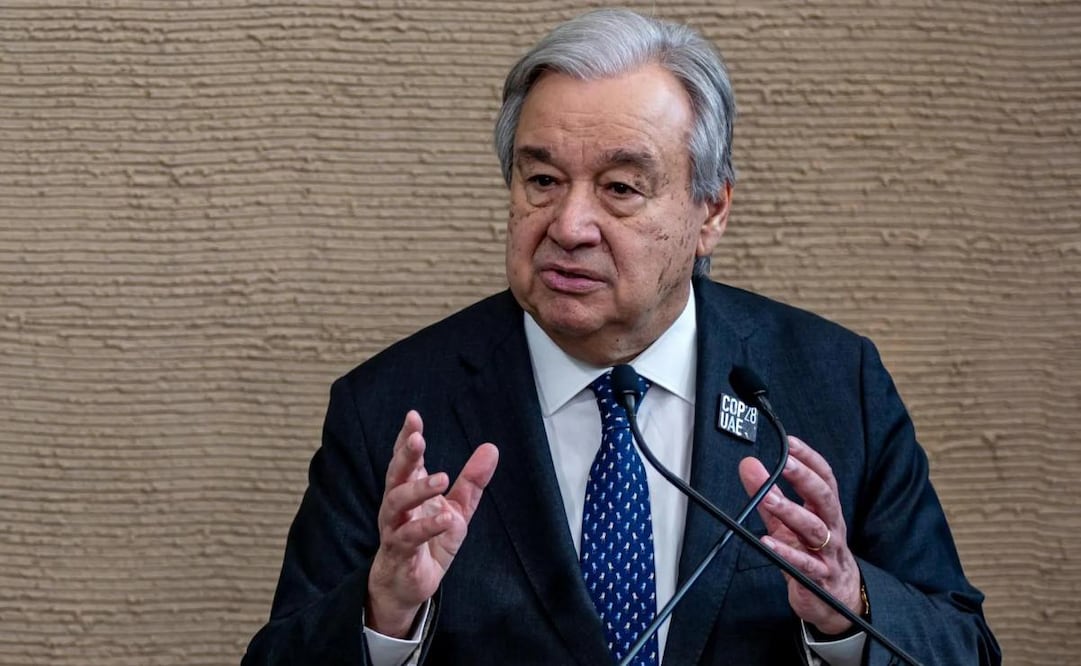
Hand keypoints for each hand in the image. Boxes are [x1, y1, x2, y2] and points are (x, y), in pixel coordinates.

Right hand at [366, 410, 498, 636]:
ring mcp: (394, 528)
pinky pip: (408, 537)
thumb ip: (472, 481)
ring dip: (418, 489)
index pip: (406, 459)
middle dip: (405, 455)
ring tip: (442, 478)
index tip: (413, 417)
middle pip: (395, 474)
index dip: (407, 438)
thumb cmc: (429, 542)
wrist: (410, 584)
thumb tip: (491, 448)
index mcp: (409, 489)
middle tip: (418, 439)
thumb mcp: (457, 509)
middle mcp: (397, 505)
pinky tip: (445, 518)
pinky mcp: (399, 552)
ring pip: (396, 502)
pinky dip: (427, 526)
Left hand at [738, 436, 863, 635]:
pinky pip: (803, 564)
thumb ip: (768, 494)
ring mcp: (827, 553)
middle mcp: (831, 528)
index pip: (824, 478)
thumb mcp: (789, 522)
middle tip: (784, 463)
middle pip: (824, 498)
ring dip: (791, 512)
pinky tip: (767, 542)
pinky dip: (786, 552)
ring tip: (770, 499)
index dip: (809, 459)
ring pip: (814, 529)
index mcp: (825, 511)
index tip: (791, 443)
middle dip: (805, 478)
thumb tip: (749, 465)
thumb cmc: (814, 555)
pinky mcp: (818, 578)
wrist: (837, 601)